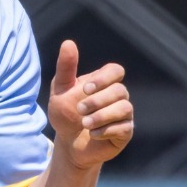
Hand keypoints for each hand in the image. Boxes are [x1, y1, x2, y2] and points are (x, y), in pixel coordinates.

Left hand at [46, 40, 132, 169]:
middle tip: (79, 110)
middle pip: (120, 90)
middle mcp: (118, 96)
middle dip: (97, 101)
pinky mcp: (125, 132)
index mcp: (104, 82)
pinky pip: (124, 128)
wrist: (68, 143)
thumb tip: (68, 42)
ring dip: (101, 116)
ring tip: (85, 123)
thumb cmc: (65, 114)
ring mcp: (124, 114)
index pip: (116, 71)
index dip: (104, 78)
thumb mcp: (60, 90)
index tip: (86, 89)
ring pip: (125, 108)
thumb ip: (65, 68)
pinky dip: (106, 130)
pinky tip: (92, 133)